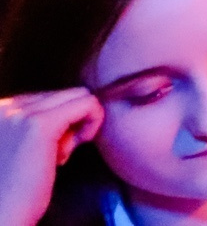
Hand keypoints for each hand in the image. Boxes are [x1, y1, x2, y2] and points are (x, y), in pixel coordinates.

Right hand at [0, 89, 101, 225]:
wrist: (0, 219)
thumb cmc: (11, 192)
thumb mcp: (17, 147)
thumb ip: (31, 126)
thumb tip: (68, 111)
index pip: (43, 99)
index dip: (54, 125)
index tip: (47, 151)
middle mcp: (4, 106)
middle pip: (60, 96)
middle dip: (66, 124)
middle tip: (55, 155)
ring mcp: (19, 114)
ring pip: (76, 96)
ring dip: (77, 125)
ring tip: (59, 155)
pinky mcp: (39, 125)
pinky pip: (87, 103)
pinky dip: (94, 120)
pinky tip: (80, 144)